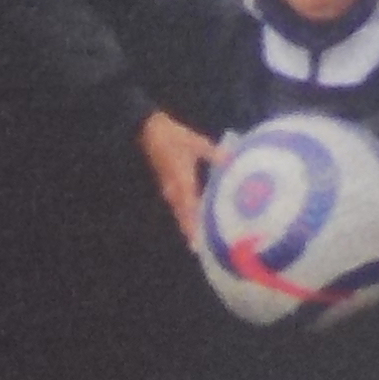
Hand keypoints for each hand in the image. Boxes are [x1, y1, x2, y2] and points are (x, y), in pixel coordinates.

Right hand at [137, 112, 217, 241]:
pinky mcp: (168, 186)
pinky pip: (177, 205)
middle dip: (191, 232)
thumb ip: (213, 153)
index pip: (189, 208)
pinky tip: (192, 220)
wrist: (149, 130)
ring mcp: (169, 188)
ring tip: (197, 241)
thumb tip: (229, 159)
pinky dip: (185, 215)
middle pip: (182, 216)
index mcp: (181, 180)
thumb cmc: (172, 135)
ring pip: (179, 212)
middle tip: (199, 249)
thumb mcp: (195, 142)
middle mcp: (173, 189)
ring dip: (187, 225)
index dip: (194, 225)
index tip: (198, 241)